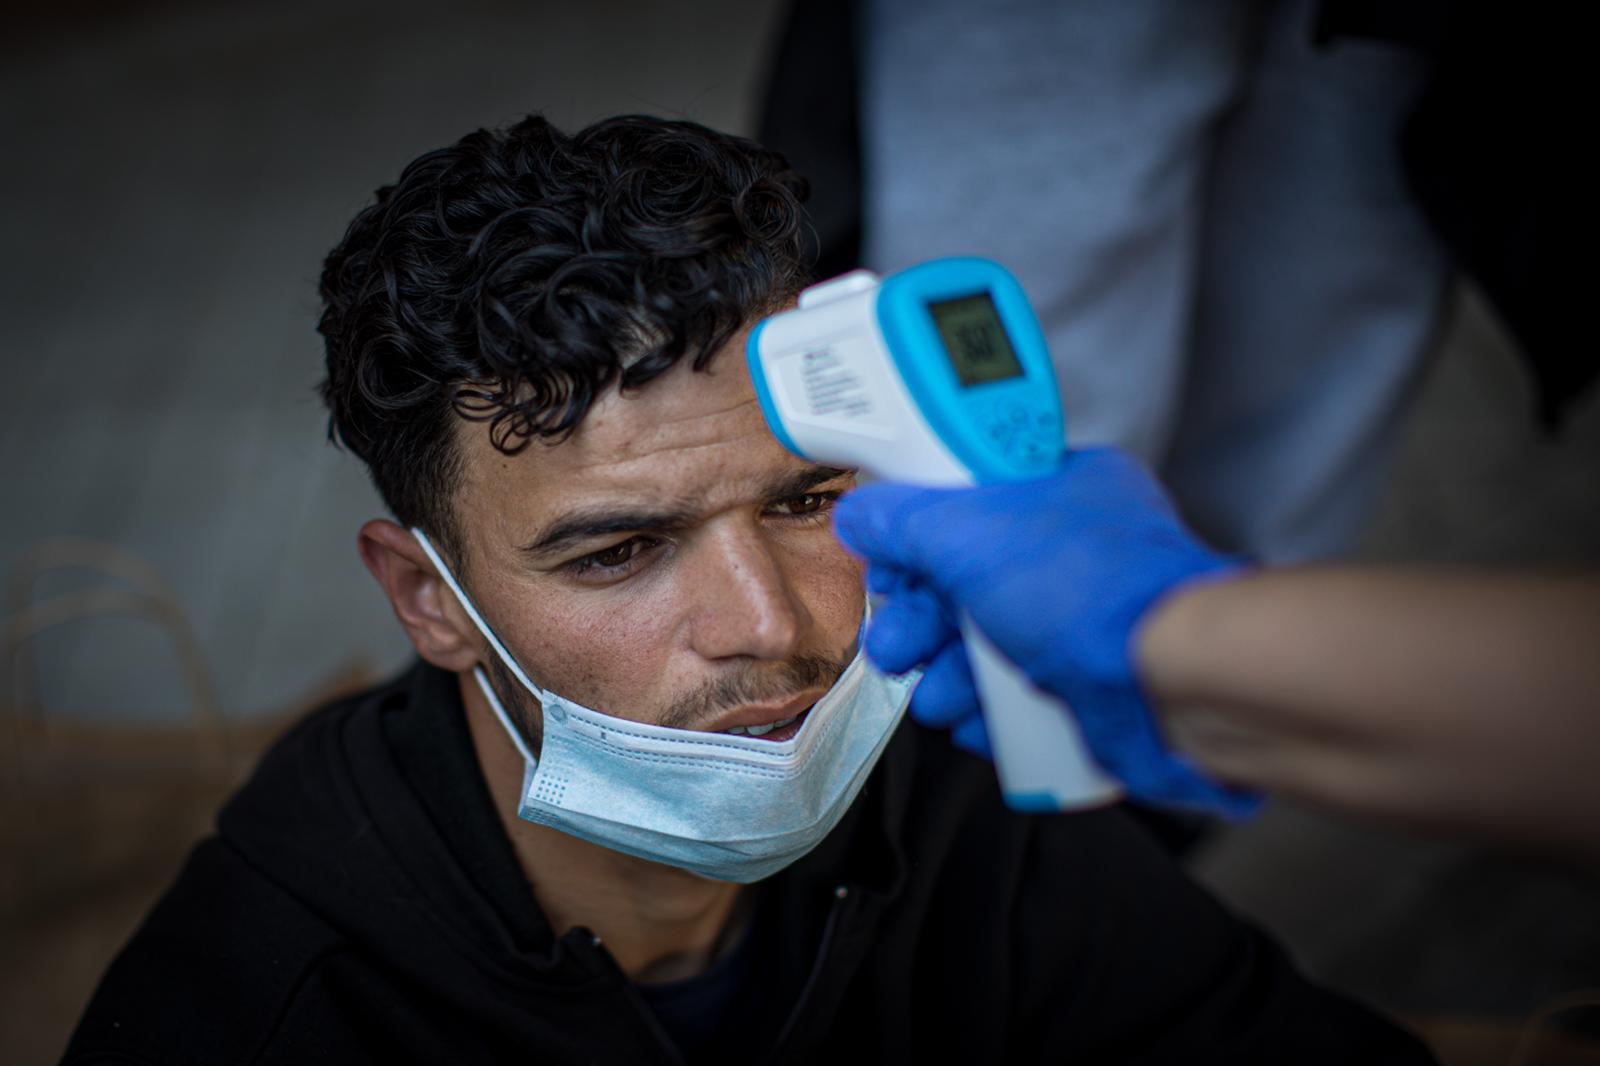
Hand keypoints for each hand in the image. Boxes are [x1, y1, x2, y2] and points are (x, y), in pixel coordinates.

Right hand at [834, 448, 1258, 816]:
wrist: (1177, 685)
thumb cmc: (1092, 593)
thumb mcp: (968, 533)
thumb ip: (902, 520)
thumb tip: (859, 515)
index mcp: (1058, 488)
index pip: (967, 497)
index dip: (917, 533)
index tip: (886, 564)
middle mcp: (1074, 550)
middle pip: (967, 581)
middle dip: (921, 623)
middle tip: (895, 646)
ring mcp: (1086, 621)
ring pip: (989, 646)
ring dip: (947, 676)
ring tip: (938, 699)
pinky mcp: (1093, 687)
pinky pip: (1021, 698)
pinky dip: (991, 714)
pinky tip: (978, 723)